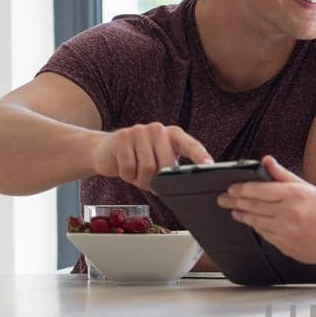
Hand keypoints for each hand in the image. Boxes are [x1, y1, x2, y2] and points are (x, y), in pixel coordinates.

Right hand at [90, 122, 211, 191]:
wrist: (106, 150)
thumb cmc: (138, 159)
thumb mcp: (158, 162)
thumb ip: (171, 170)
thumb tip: (184, 187)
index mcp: (173, 135)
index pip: (190, 145)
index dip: (199, 155)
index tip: (209, 165)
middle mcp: (158, 129)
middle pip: (166, 164)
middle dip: (159, 181)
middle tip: (151, 184)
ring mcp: (139, 131)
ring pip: (147, 168)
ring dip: (141, 180)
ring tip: (137, 176)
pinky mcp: (122, 137)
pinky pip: (129, 167)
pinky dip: (127, 176)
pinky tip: (126, 170)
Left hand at [217, 156, 315, 273]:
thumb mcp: (307, 188)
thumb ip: (284, 175)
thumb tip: (266, 161)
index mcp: (294, 195)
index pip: (259, 190)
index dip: (241, 189)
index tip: (231, 188)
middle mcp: (288, 213)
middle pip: (253, 206)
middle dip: (234, 202)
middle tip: (223, 199)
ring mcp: (285, 231)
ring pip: (255, 221)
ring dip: (242, 215)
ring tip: (234, 211)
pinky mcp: (284, 245)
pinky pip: (264, 234)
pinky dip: (256, 226)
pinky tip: (251, 222)